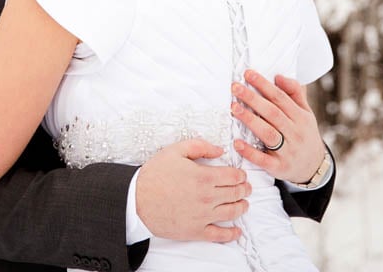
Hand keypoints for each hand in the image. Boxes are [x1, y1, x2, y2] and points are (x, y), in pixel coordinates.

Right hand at [136, 139, 250, 242]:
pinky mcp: (196, 231)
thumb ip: (200, 146)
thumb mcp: (175, 150)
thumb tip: (220, 150)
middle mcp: (207, 197)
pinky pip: (219, 235)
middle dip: (244, 189)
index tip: (242, 175)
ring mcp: (203, 216)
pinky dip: (231, 234)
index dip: (241, 175)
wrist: (137, 200)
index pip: (234, 176)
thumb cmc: (154, 175)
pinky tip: (237, 230)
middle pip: (236, 193)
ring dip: (242, 207)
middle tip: (246, 188)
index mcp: (204, 177)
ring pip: (232, 212)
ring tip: (244, 204)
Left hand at [231, 70, 325, 184]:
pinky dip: (250, 152)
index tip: (248, 74)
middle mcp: (296, 133)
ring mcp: (288, 151)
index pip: (281, 98)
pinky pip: (264, 159)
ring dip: (250, 120)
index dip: (264, 85)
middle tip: (235, 87)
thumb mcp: (306, 113)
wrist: (314, 167)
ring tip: (234, 108)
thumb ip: (295, 93)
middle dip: (253, 98)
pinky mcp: (279, 167)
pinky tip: (237, 143)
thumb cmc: (304, 135)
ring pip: (268, 133)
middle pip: (273, 113)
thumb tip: (278, 77)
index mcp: (301, 117)